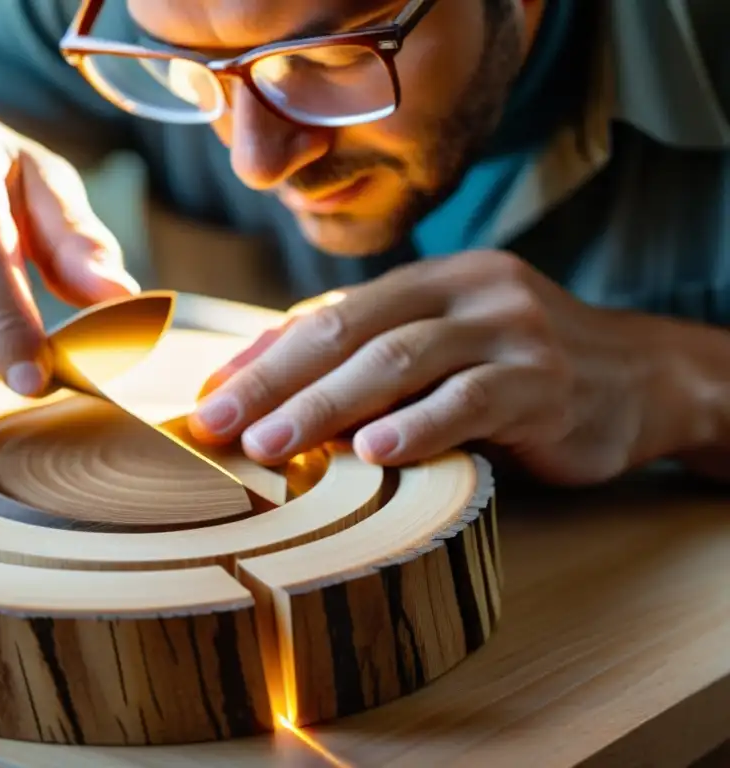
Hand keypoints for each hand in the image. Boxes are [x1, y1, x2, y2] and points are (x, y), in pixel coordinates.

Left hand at [188, 250, 679, 485]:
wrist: (641, 376)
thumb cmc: (516, 369)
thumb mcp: (441, 348)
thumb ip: (363, 355)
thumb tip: (256, 375)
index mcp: (430, 280)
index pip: (328, 315)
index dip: (263, 358)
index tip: (209, 401)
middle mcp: (466, 292)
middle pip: (351, 332)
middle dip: (275, 381)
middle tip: (217, 426)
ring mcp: (510, 331)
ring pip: (402, 361)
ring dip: (327, 406)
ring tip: (270, 446)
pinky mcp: (546, 381)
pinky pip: (472, 400)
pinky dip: (419, 426)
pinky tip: (376, 452)